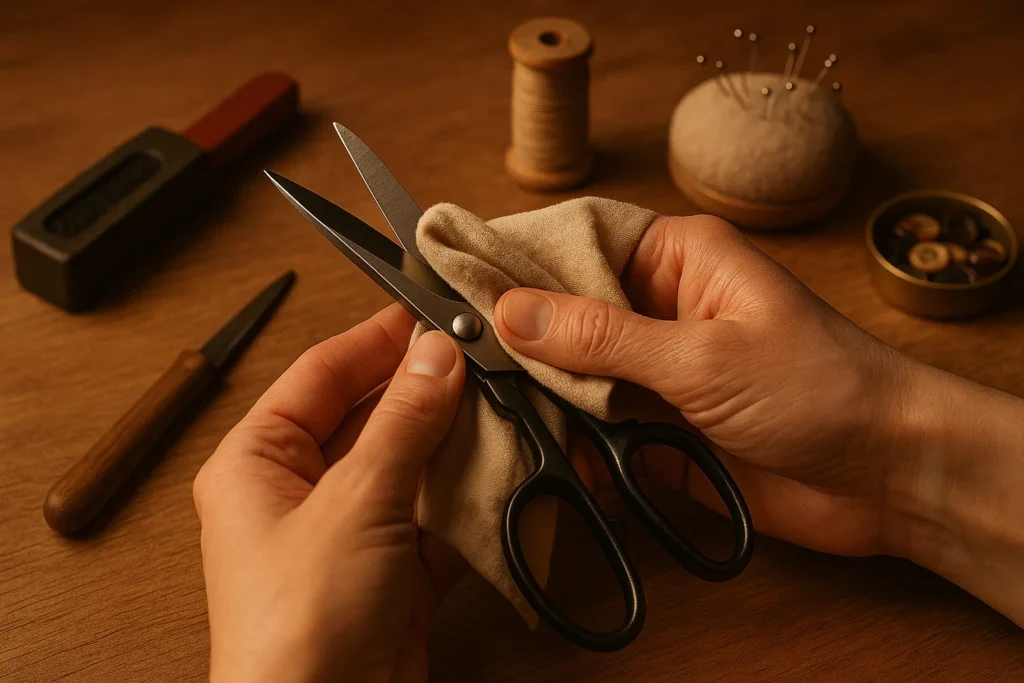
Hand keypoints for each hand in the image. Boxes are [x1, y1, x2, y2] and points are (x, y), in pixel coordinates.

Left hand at [193, 304, 466, 682]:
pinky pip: (434, 517)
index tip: (429, 312)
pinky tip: (504, 474)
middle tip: (479, 359)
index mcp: (257, 462)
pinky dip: (469, 499)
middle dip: (426, 392)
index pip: (321, 375)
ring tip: (501, 406)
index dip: (376, 339)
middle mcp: (299, 493)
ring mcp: (348, 533)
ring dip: (454, 443)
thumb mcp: (354, 501)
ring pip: (409, 465)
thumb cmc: (295, 627)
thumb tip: (436, 357)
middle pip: (370, 417)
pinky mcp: (391, 573)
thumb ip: (402, 422)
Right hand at [495, 214, 1023, 625]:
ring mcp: (656, 371)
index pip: (578, 241)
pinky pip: (593, 427)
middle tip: (461, 355)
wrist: (889, 478)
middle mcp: (660, 308)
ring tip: (484, 404)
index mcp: (679, 259)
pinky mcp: (657, 429)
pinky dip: (566, 441)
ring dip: (539, 391)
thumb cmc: (823, 388)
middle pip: (566, 309)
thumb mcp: (703, 356)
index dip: (518, 257)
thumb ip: (603, 338)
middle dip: (520, 336)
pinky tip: (532, 450)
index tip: (456, 278)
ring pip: (573, 371)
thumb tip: (512, 311)